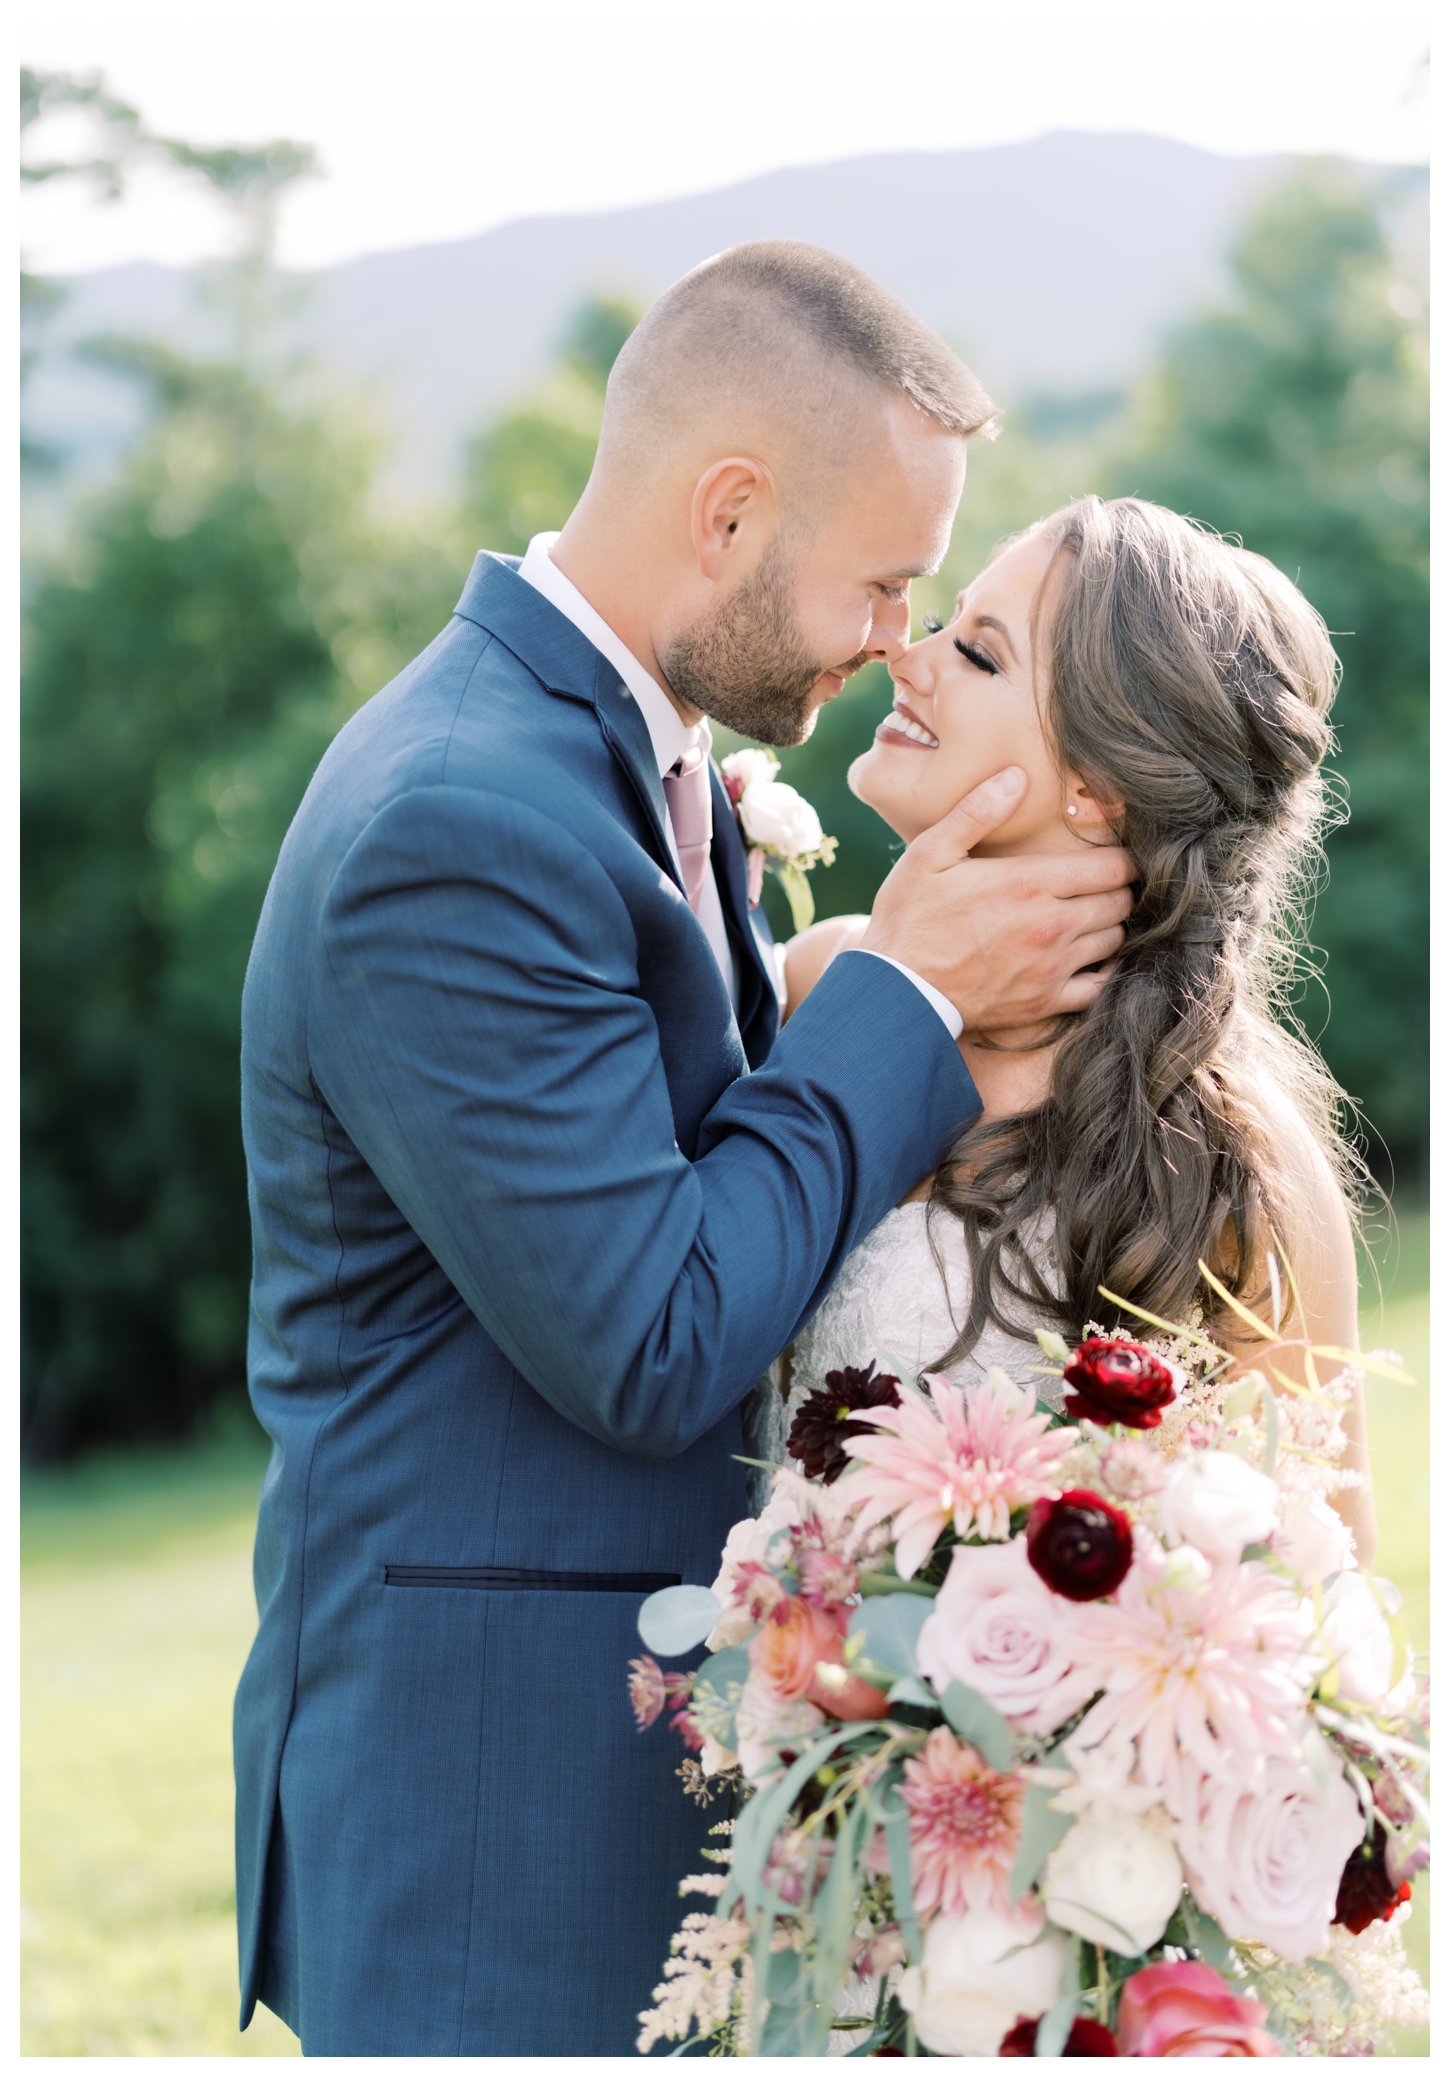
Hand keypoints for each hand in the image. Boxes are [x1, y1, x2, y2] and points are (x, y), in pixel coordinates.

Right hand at [861, 768, 1134, 1029]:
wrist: (898, 990)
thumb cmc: (910, 919)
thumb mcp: (930, 854)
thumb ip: (976, 812)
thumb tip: (1016, 776)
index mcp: (1029, 883)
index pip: (1112, 866)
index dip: (1119, 857)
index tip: (1109, 854)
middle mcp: (1050, 925)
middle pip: (1120, 901)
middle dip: (1117, 888)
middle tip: (1101, 883)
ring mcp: (1051, 967)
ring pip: (1115, 939)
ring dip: (1110, 925)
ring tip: (1092, 915)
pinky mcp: (1045, 1002)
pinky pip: (1100, 985)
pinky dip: (1105, 970)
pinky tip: (1089, 958)